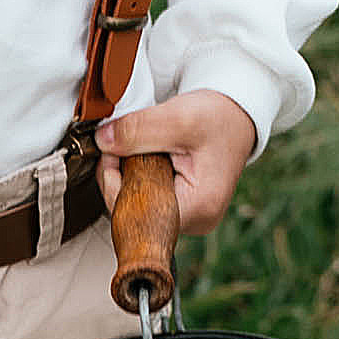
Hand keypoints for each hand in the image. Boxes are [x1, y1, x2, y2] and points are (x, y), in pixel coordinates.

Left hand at [97, 91, 257, 237]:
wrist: (236, 117)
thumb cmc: (219, 119)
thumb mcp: (179, 117)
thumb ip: (138, 130)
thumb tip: (102, 142)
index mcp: (199, 207)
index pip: (137, 210)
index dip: (115, 179)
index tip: (113, 150)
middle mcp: (197, 220)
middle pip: (135, 211)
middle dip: (121, 176)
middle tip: (125, 144)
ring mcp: (190, 217)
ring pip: (139, 204)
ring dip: (131, 175)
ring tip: (144, 148)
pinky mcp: (184, 209)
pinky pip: (149, 199)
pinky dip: (142, 177)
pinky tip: (150, 159)